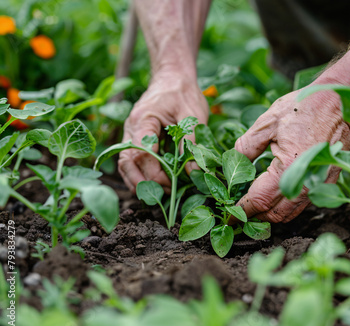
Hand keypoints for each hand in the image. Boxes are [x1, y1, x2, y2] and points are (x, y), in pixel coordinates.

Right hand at [119, 73, 208, 193]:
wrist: (173, 77)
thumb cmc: (183, 93)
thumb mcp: (194, 115)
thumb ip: (191, 143)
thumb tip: (193, 172)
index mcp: (144, 119)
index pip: (141, 153)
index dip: (154, 172)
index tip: (171, 183)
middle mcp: (131, 128)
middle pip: (127, 162)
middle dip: (144, 181)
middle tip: (166, 193)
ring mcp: (130, 133)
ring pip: (125, 164)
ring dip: (139, 181)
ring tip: (161, 192)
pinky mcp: (135, 138)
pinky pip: (131, 160)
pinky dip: (140, 174)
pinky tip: (156, 184)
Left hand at [234, 87, 349, 222]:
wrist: (338, 101)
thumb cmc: (303, 108)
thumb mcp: (267, 122)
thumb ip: (246, 146)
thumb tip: (233, 162)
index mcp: (287, 168)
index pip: (259, 200)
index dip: (242, 210)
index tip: (229, 216)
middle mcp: (305, 182)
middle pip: (275, 214)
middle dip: (255, 217)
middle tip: (239, 213)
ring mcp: (318, 184)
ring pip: (290, 213)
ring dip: (271, 215)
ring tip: (254, 209)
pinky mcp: (327, 181)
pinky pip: (303, 204)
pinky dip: (287, 207)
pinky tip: (275, 198)